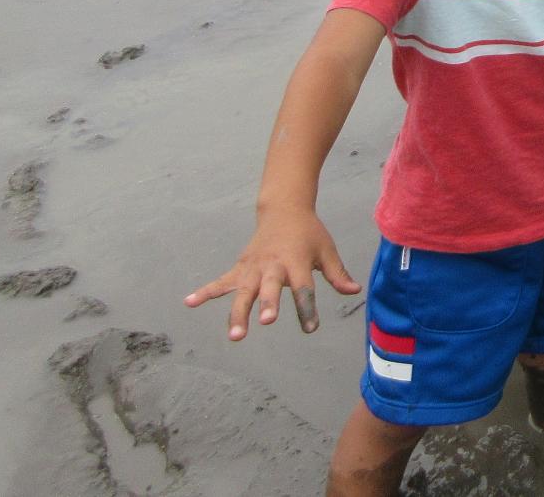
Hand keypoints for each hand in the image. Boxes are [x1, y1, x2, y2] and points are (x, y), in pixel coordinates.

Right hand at [184, 206, 359, 340]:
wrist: (284, 208)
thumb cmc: (309, 234)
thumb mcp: (326, 250)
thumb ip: (337, 273)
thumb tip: (355, 291)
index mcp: (297, 262)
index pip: (304, 288)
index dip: (307, 308)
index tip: (311, 328)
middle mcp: (273, 265)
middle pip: (269, 287)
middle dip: (267, 304)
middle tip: (266, 321)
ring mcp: (253, 267)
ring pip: (243, 291)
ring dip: (238, 312)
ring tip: (234, 335)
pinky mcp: (240, 267)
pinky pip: (220, 282)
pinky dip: (205, 292)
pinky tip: (189, 303)